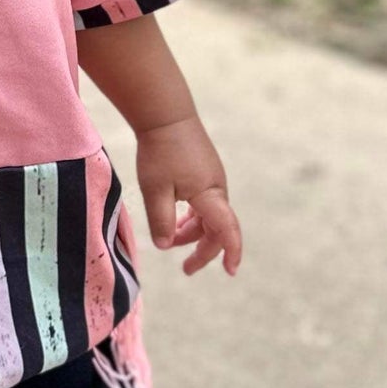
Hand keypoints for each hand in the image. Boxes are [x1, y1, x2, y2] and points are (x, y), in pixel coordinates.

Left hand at [133, 116, 243, 277]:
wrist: (165, 115)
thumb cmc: (160, 151)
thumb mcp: (155, 190)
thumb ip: (160, 220)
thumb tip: (165, 245)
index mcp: (210, 195)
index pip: (227, 231)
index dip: (231, 253)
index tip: (230, 272)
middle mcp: (217, 190)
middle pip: (216, 229)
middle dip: (202, 251)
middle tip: (185, 269)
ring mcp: (211, 180)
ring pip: (208, 217)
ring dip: (192, 233)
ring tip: (170, 241)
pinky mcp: (203, 173)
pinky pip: (203, 204)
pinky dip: (191, 218)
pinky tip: (175, 221)